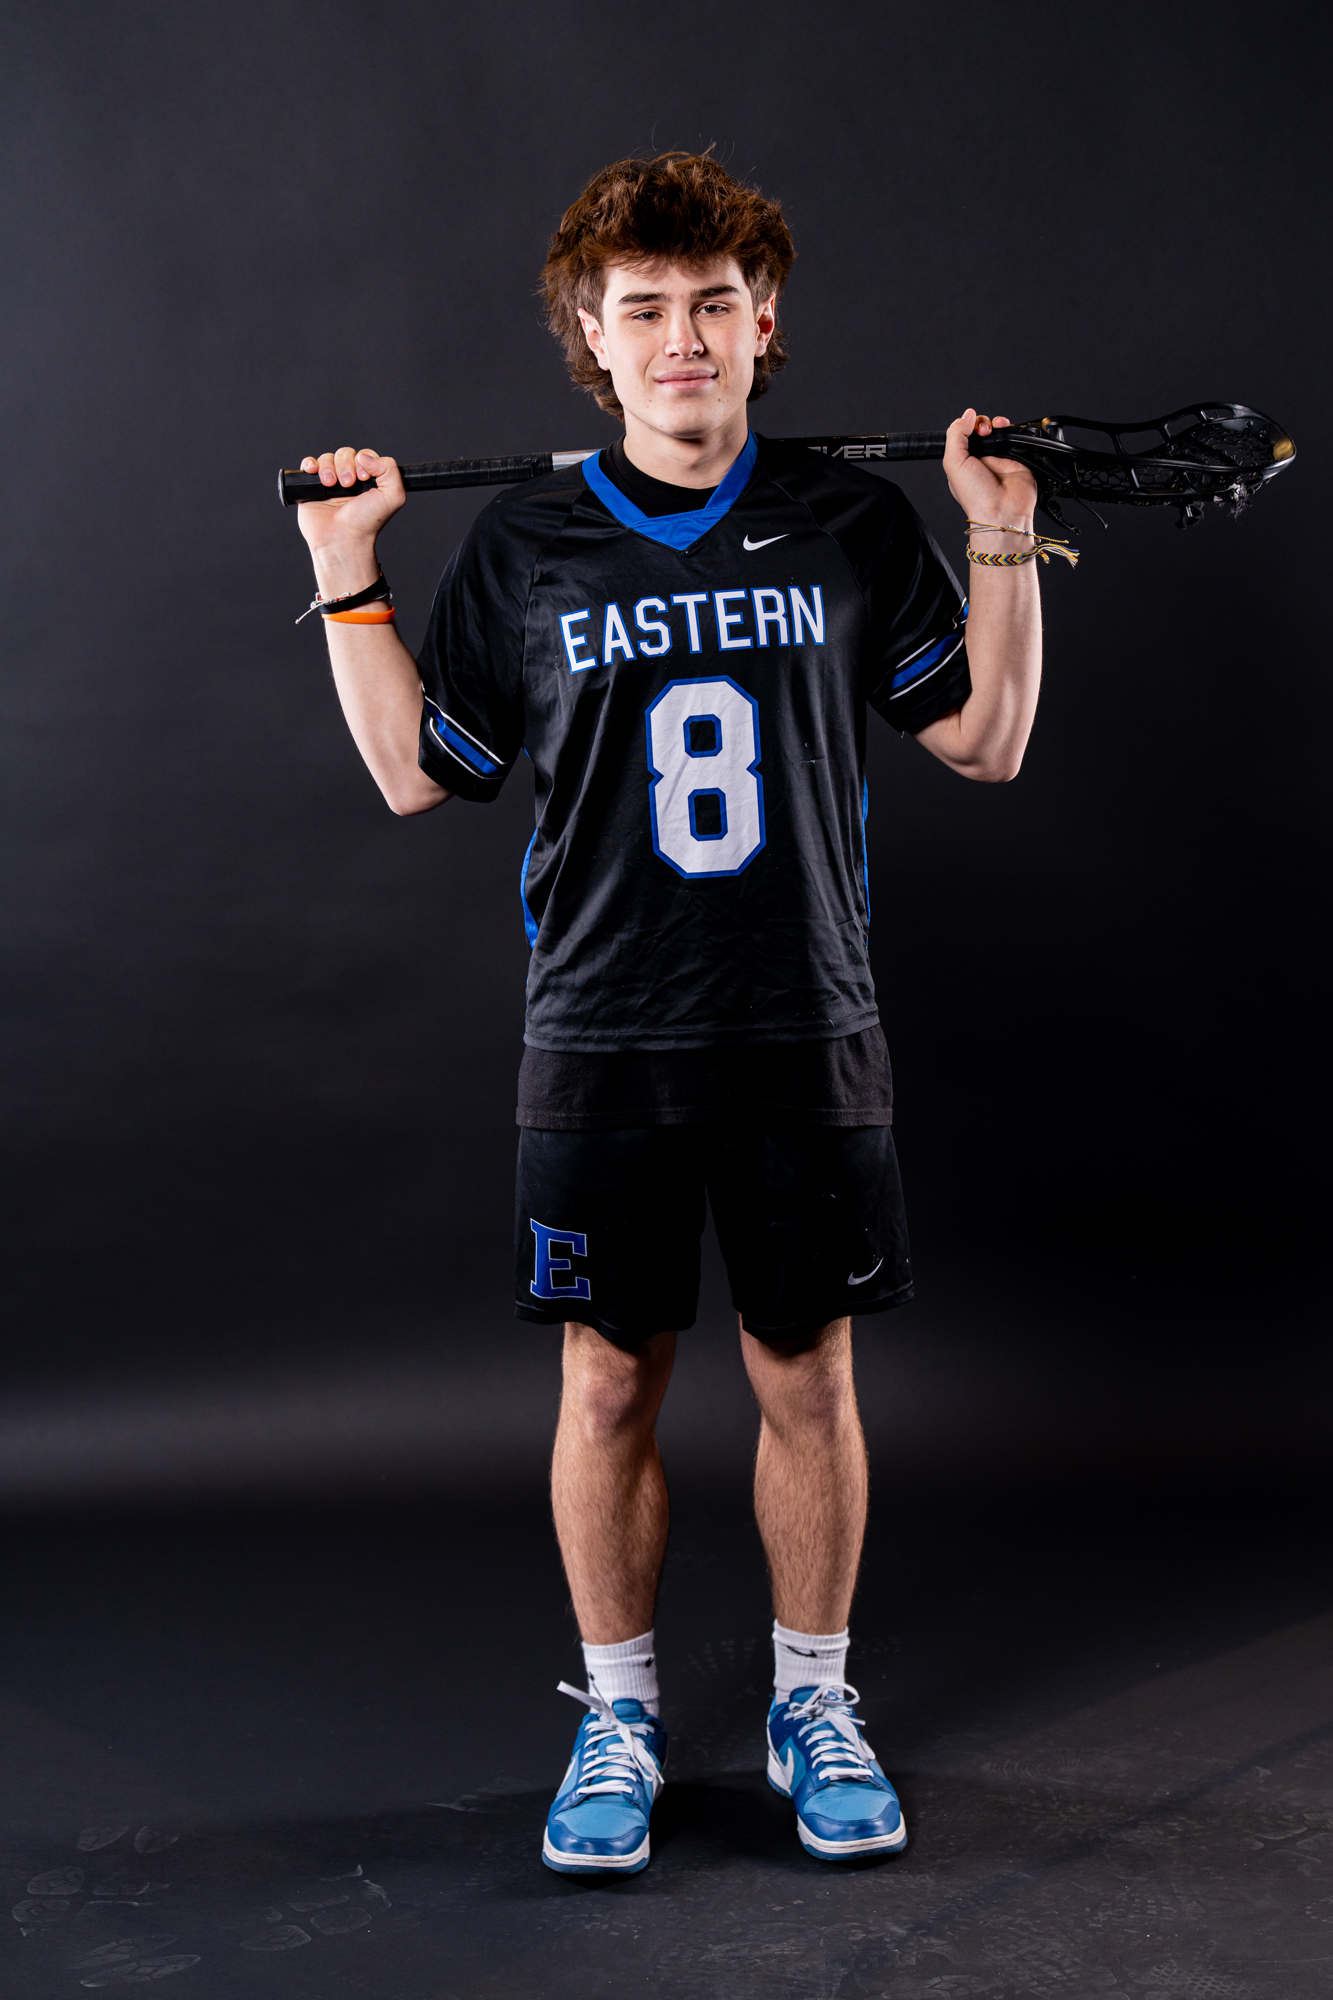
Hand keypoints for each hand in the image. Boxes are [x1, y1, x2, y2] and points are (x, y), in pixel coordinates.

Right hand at [295, 447, 405, 561]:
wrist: (342, 539)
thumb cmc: (367, 523)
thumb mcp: (393, 496)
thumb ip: (390, 469)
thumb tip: (364, 456)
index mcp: (368, 480)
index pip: (364, 455)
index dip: (364, 461)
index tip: (363, 478)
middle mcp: (349, 480)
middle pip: (345, 453)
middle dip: (346, 465)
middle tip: (348, 485)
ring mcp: (330, 483)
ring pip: (327, 458)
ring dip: (329, 467)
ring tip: (331, 485)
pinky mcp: (312, 488)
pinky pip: (308, 465)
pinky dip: (310, 464)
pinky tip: (314, 472)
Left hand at [943, 410, 1037, 529]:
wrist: (1002, 511)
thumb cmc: (976, 496)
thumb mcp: (954, 462)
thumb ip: (955, 435)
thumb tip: (966, 416)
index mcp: (963, 462)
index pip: (963, 435)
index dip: (966, 426)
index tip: (969, 426)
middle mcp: (981, 459)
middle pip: (981, 430)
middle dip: (982, 423)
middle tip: (983, 432)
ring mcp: (1000, 458)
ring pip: (998, 431)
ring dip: (996, 423)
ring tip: (996, 428)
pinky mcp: (1017, 458)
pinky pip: (1015, 438)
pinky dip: (1012, 429)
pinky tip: (1007, 430)